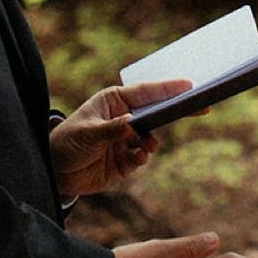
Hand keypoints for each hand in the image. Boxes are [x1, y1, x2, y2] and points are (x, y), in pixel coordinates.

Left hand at [50, 79, 188, 198]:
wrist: (56, 173)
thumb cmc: (66, 143)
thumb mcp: (86, 133)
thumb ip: (110, 129)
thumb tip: (132, 123)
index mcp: (114, 101)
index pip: (145, 92)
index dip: (167, 88)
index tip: (189, 85)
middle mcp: (124, 118)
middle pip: (156, 112)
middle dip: (175, 111)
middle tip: (201, 108)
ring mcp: (127, 139)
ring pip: (151, 137)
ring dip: (152, 142)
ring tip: (147, 146)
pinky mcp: (126, 160)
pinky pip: (142, 157)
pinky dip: (143, 157)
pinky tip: (137, 158)